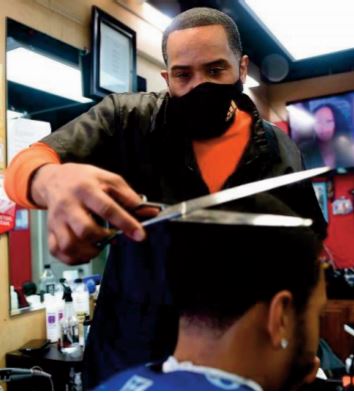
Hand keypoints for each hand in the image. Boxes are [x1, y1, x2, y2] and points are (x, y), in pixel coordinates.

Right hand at [30, 163, 150, 263]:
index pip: (107, 209)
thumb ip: (129, 197)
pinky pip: (58, 251)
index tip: (139, 234)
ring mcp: (57, 220)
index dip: (126, 223)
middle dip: (104, 238)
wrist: (56, 180)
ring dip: (89, 251)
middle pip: (85, 230)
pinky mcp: (51, 231)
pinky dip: (74, 258)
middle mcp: (69, 205)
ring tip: (99, 245)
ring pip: (69, 245)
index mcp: (86, 189)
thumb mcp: (109, 180)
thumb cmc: (85, 180)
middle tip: (113, 236)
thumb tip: (149, 212)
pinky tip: (86, 252)